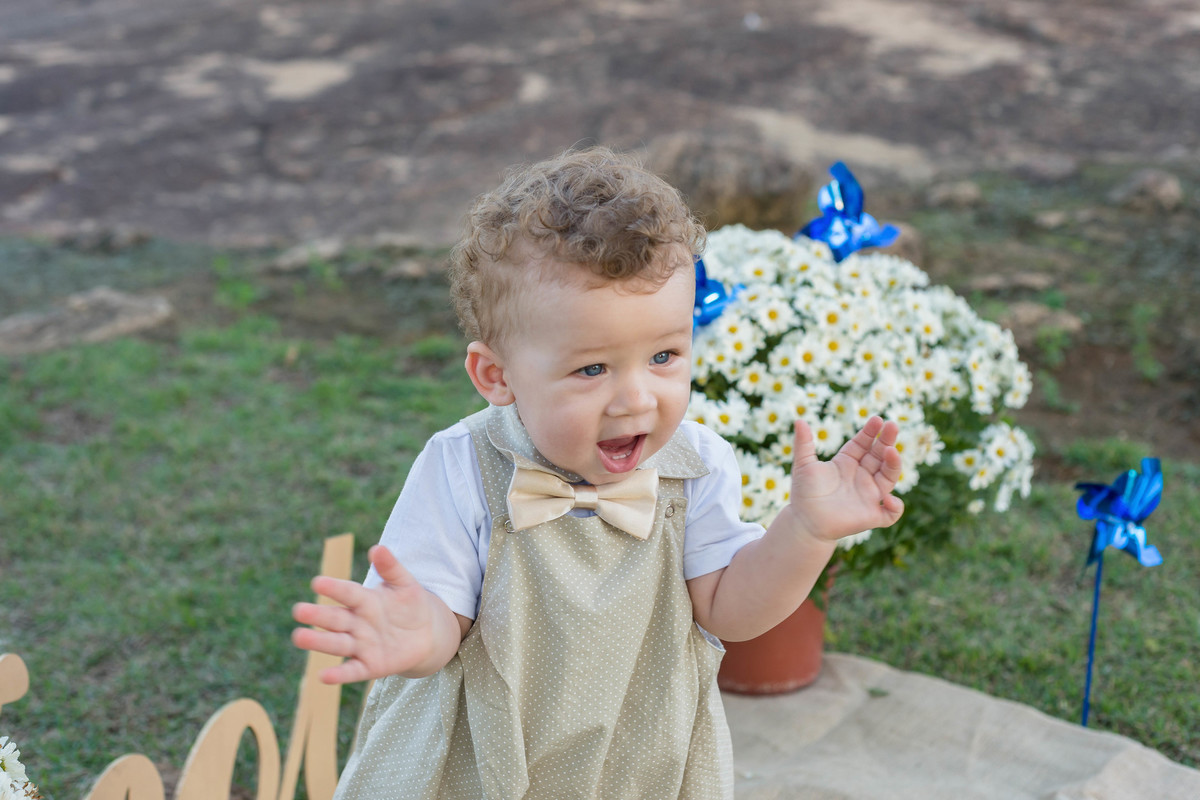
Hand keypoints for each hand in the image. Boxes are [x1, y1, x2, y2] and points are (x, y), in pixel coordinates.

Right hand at [291, 545, 445, 683]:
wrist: (427, 634)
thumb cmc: (411, 605)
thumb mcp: (404, 584)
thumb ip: (391, 568)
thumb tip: (378, 548)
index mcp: (364, 600)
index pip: (347, 593)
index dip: (334, 588)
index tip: (317, 582)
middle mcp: (357, 623)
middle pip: (335, 619)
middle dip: (317, 615)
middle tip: (298, 610)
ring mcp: (361, 645)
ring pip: (337, 643)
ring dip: (319, 642)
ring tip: (299, 637)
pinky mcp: (369, 666)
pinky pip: (352, 670)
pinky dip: (339, 674)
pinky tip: (322, 676)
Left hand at [785, 416, 903, 542]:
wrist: (803, 522)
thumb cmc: (803, 494)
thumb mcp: (803, 465)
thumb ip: (803, 443)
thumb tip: (799, 420)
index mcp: (847, 463)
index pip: (863, 444)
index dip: (870, 432)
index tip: (877, 419)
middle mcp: (862, 477)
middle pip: (879, 456)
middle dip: (886, 440)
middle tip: (892, 426)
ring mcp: (869, 495)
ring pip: (888, 478)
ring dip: (893, 465)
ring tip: (891, 451)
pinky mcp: (872, 516)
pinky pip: (890, 513)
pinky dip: (895, 507)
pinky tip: (889, 499)